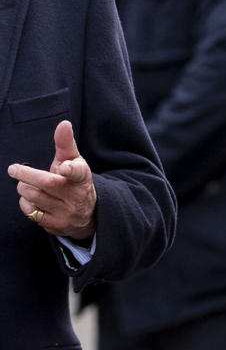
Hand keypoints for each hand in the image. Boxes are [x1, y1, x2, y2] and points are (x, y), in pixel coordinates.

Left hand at [8, 121, 97, 240]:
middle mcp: (76, 197)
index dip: (70, 169)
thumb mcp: (74, 161)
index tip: (64, 167)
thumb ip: (66, 143)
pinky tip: (31, 199)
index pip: (78, 173)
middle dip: (26, 174)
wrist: (87, 215)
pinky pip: (31, 212)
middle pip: (46, 183)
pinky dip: (25, 203)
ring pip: (35, 196)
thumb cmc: (74, 181)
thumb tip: (64, 124)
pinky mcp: (56, 226)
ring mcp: (66, 213)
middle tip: (14, 169)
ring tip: (25, 184)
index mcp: (82, 178)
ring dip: (24, 188)